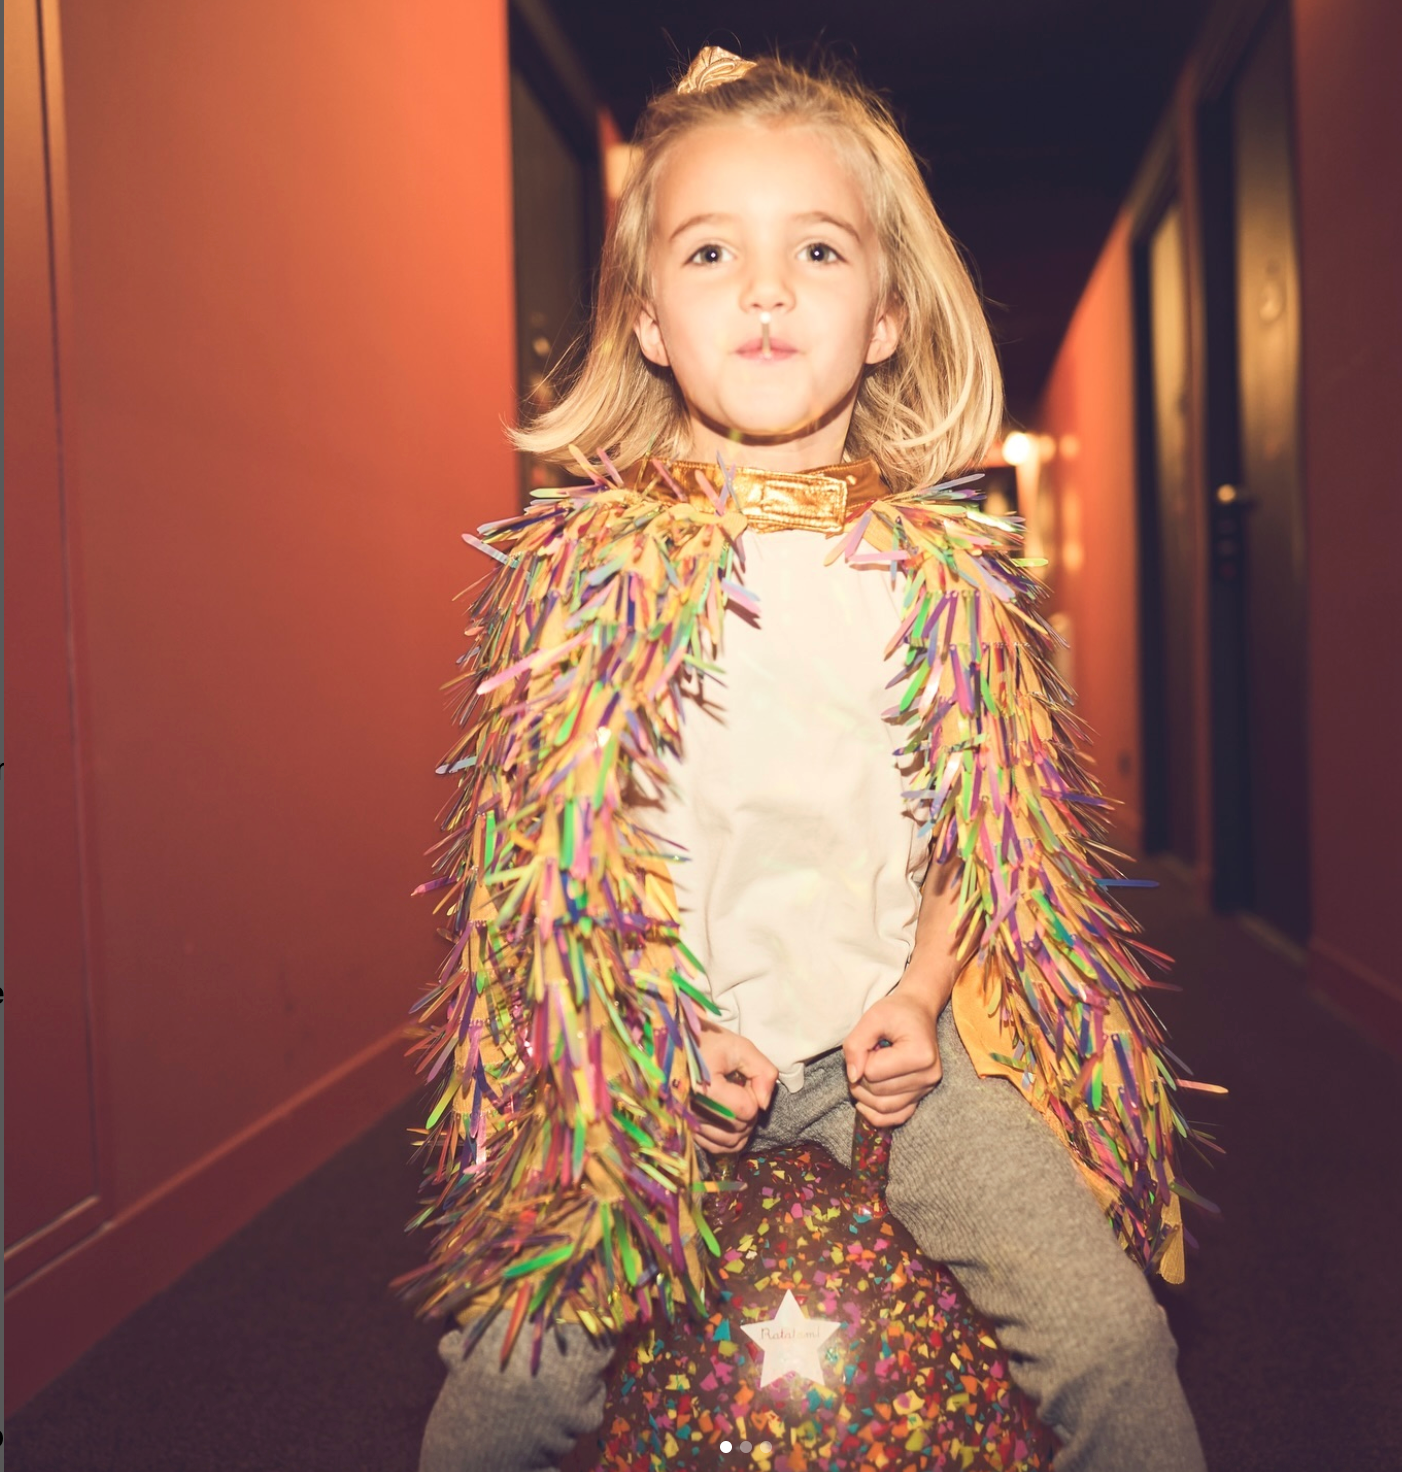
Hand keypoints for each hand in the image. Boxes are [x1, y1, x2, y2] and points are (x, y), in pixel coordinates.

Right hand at [692, 1022, 778, 1154]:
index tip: (743, 1079)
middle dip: (748, 1110)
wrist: (668, 1043)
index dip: (754, 1094)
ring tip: (732, 1102)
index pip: (747, 1109)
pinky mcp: (682, 1129)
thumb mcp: (738, 1047)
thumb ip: (762, 1071)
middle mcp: (691, 1110)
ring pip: (729, 1142)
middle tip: (738, 1089)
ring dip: (739, 1126)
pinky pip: (713, 1147)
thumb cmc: (704, 1042)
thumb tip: (764, 1105)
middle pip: (739, 1128)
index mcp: (704, 1088)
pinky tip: (727, 1120)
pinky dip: (726, 1139)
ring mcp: (685, 1122)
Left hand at [842, 989, 942, 1127]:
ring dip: (864, 1096)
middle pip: (878, 1093)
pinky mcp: (922, 1095)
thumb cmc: (896, 1012)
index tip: (868, 1043)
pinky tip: (864, 1102)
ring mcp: (927, 1088)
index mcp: (920, 1054)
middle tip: (862, 1057)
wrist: (918, 1011)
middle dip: (860, 1078)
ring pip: (884, 1108)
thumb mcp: (872, 1017)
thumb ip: (856, 1045)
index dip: (862, 1059)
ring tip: (863, 1074)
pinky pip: (898, 1117)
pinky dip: (878, 1115)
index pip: (873, 1072)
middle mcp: (928, 1075)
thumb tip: (853, 1077)